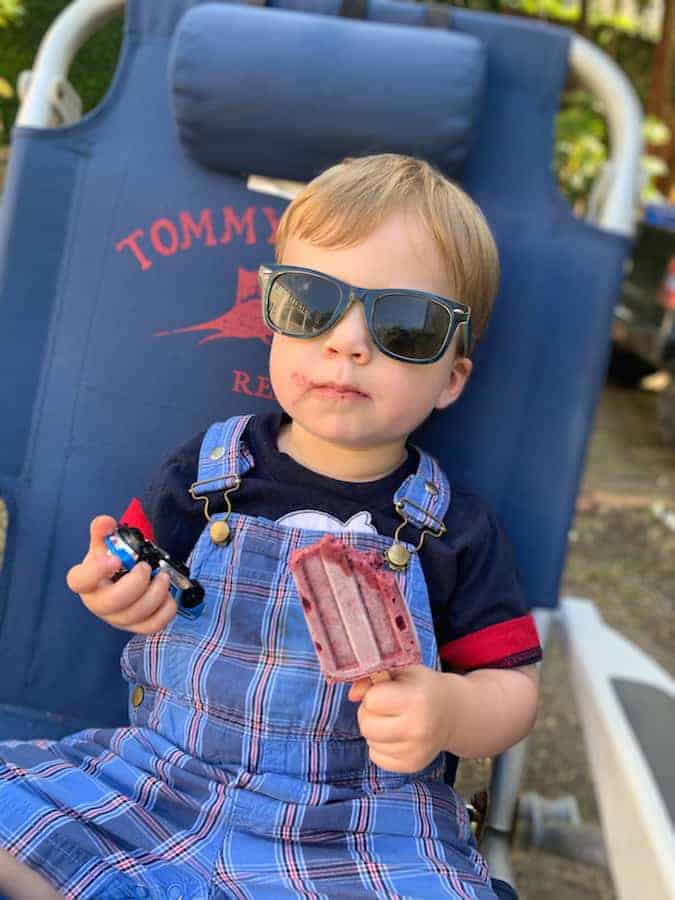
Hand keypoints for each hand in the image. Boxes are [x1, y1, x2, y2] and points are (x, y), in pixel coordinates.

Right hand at [66, 515, 176, 633]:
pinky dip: (166, 610)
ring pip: (136, 615)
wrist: (122, 579)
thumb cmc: (111, 562)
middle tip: (147, 567)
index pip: (79, 581)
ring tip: (163, 577)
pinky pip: (153, 626)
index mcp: (86, 582)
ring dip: (155, 594)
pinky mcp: (137, 627)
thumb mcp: (104, 544)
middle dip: (135, 583)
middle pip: (112, 602)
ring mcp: (117, 619)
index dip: (96, 571)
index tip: (115, 558)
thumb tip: (106, 522)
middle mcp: (98, 604)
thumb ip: (102, 530)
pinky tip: (167, 595)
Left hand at [348, 665, 457, 772]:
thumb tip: (352, 695)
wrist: (452, 714)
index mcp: (417, 700)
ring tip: (392, 719)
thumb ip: (373, 676)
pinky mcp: (412, 766)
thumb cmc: (422, 687)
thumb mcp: (402, 671)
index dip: (374, 693)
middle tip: (385, 706)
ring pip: (369, 742)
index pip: (372, 700)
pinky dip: (380, 746)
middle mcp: (419, 729)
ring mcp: (417, 751)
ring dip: (375, 729)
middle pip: (366, 725)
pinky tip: (396, 735)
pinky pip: (376, 757)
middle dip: (369, 713)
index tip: (386, 690)